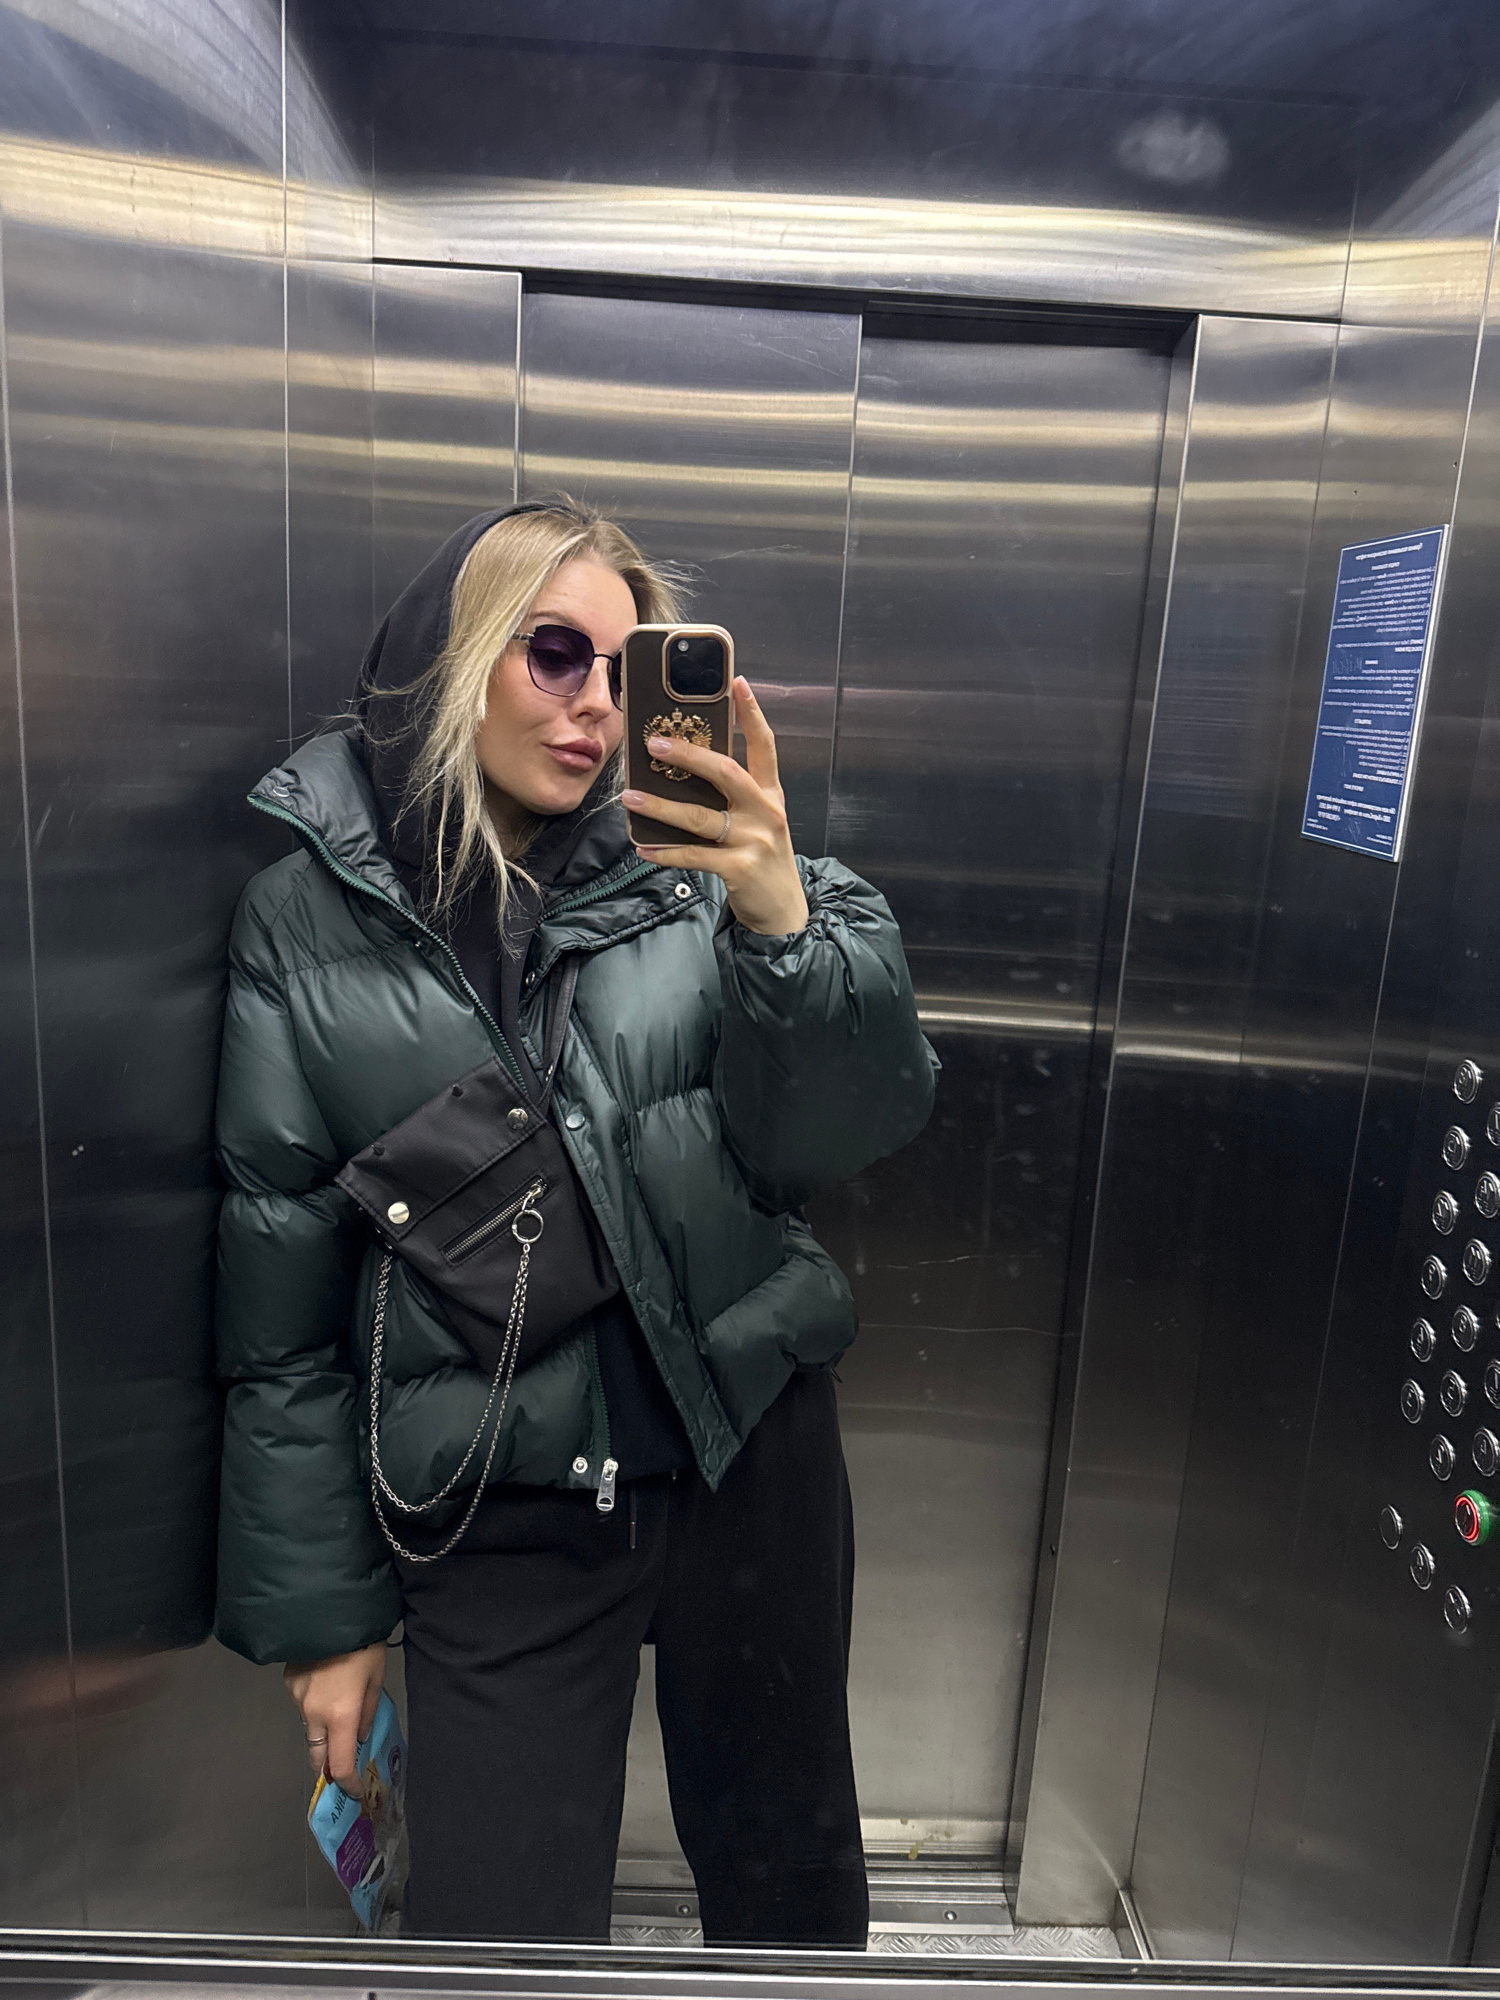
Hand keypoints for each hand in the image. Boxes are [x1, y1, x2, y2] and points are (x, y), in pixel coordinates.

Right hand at [284, 1642, 385, 1790]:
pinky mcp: (288, 1683)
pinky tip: (324, 1683)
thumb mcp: (377, 1678)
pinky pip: (301, 1703)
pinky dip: (312, 1703)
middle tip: (340, 1768)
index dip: (347, 1784)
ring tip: (337, 1712)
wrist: (333, 1610)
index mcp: (341, 1715)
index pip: (340, 1765)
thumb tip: (359, 1737)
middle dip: (328, 1766)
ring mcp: (297, 1699)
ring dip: (322, 1730)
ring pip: (308, 1728)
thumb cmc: (365, 1644)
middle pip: (316, 1755)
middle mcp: (314, 1714)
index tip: (354, 1792)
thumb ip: (369, 1712)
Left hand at [622, 678, 808, 936]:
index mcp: (770, 794)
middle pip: (726, 772)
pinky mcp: (740, 869)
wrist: (784, 911)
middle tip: (654, 742)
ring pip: (700, 817)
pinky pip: (695, 856)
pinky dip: (666, 852)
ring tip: (630, 798)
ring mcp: (754, 840)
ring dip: (661, 807)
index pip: (765, 745)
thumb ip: (734, 797)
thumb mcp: (759, 821)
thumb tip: (682, 772)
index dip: (751, 713)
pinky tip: (643, 847)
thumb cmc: (762, 858)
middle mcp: (766, 811)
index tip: (737, 682)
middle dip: (688, 755)